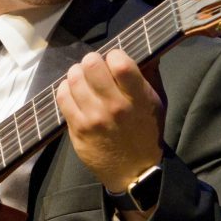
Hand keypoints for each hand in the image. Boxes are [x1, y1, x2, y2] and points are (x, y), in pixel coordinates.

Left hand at [56, 49, 165, 193]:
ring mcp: (93, 118)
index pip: (119, 63)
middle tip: (95, 67)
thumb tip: (147, 49)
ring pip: (74, 78)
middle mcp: (114, 107)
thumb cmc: (147, 133)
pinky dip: (66, 89)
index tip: (114, 61)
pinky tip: (74, 92)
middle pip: (91, 65)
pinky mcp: (77, 128)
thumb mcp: (157, 103)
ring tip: (83, 78)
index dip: (114, 55)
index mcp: (138, 98)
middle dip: (92, 61)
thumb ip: (151, 75)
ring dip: (77, 73)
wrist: (134, 171)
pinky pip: (62, 96)